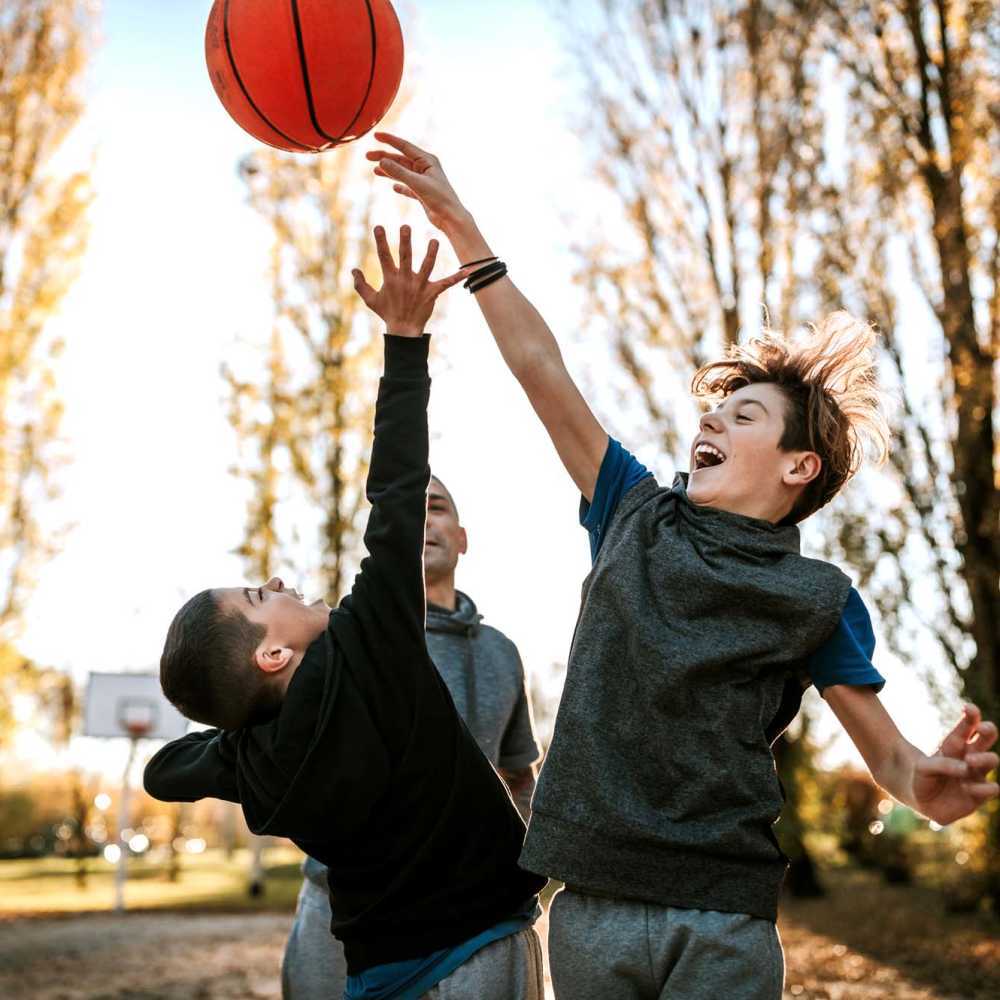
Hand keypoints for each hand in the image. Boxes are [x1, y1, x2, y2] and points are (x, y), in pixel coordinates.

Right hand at [352, 225, 467, 335]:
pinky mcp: (432, 293)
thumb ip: (361, 284)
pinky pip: (446, 283)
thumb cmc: (387, 313)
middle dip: (405, 242)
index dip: (381, 241)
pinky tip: (468, 269)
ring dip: (431, 253)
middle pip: (406, 257)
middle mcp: (405, 280)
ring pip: (427, 266)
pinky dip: (457, 277)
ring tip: (435, 240)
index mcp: (391, 279)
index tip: (379, 226)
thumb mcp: (371, 300)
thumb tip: (353, 270)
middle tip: (406, 226)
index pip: (384, 256)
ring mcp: (420, 286)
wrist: (403, 330)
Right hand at [367, 133, 469, 232]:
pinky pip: (408, 186)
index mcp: (427, 160)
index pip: (405, 146)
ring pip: (402, 172)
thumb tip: (381, 161)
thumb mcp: (417, 184)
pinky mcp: (423, 193)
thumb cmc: (440, 199)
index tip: (375, 136)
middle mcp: (426, 168)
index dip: (389, 140)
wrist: (451, 218)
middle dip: (384, 157)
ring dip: (389, 171)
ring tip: (375, 170)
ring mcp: (424, 180)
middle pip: (401, 159)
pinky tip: (393, 187)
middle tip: (367, 157)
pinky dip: (400, 186)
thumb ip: (399, 172)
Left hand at [912, 704, 997, 824]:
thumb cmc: (922, 776)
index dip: (971, 716)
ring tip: (969, 761)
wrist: (918, 799)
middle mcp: (970, 758)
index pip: (967, 727)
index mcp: (955, 746)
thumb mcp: (924, 767)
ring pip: (992, 760)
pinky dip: (981, 787)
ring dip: (985, 758)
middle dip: (988, 730)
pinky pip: (991, 789)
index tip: (969, 708)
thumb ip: (942, 764)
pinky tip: (966, 787)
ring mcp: (976, 776)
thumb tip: (967, 768)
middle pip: (986, 738)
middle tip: (982, 728)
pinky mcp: (979, 796)